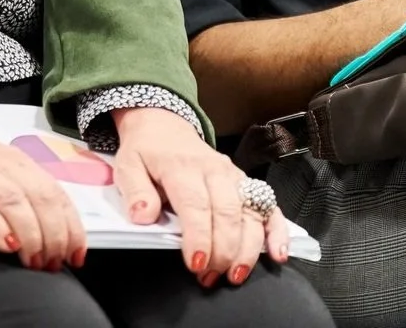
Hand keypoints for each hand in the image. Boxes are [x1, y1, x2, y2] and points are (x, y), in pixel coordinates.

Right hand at [0, 116, 83, 269]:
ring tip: (35, 260)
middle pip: (40, 198)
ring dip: (31, 234)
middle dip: (54, 235)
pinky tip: (6, 244)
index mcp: (12, 160)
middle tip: (55, 263)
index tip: (78, 252)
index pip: (54, 192)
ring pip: (14, 202)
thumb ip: (13, 187)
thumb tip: (44, 225)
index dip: (71, 225)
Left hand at [110, 107, 290, 287]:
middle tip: (210, 277)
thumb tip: (144, 216)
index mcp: (183, 167)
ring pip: (251, 213)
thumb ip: (135, 192)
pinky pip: (269, 206)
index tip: (196, 263)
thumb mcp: (128, 166)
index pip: (196, 204)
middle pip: (228, 213)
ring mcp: (234, 176)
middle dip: (223, 250)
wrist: (164, 127)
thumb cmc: (147, 151)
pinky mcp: (246, 183)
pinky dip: (277, 230)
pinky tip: (278, 253)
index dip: (199, 236)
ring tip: (235, 275)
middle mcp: (214, 171)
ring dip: (247, 248)